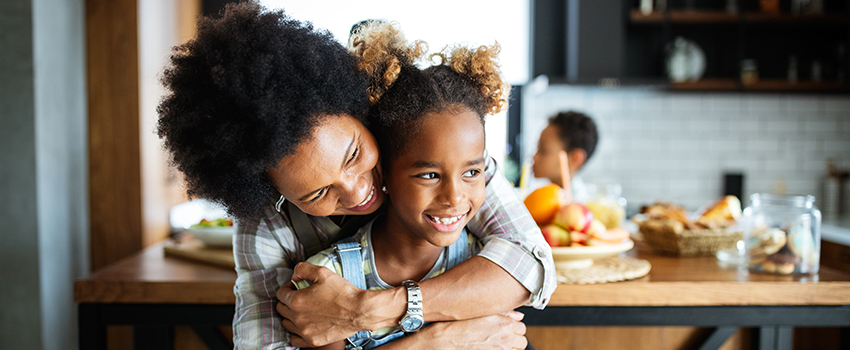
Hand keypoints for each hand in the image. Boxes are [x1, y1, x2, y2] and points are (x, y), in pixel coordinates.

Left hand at [276, 262, 373, 347]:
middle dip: (287, 301)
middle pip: (281, 309)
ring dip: (290, 316)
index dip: (288, 288)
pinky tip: (304, 325)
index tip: (296, 287)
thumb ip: (302, 269)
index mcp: (297, 301)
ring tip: (303, 311)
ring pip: (286, 324)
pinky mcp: (312, 341)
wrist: (359, 310)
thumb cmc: (342, 292)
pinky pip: (294, 339)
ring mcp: (304, 331)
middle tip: (300, 297)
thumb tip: (293, 276)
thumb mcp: (322, 272)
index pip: (280, 294)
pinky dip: (296, 332)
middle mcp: (297, 318)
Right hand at [413, 311, 527, 349]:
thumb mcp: (481, 313)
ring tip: (494, 344)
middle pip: (521, 342)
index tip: (506, 329)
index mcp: (505, 324)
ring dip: (508, 348)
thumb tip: (519, 315)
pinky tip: (489, 348)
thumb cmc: (458, 325)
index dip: (513, 328)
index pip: (522, 327)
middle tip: (500, 338)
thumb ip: (504, 313)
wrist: (443, 341)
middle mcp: (506, 339)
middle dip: (513, 339)